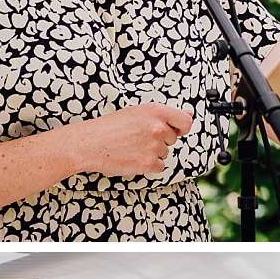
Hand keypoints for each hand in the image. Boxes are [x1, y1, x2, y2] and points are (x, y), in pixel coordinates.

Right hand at [72, 104, 192, 178]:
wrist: (90, 143)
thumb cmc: (109, 127)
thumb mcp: (137, 112)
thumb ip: (162, 116)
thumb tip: (189, 115)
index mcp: (156, 111)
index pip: (185, 121)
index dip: (182, 128)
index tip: (177, 131)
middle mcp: (158, 128)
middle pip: (172, 139)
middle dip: (160, 141)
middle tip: (138, 139)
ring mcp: (154, 146)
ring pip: (164, 153)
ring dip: (152, 153)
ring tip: (132, 147)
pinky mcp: (149, 163)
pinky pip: (159, 167)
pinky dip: (148, 166)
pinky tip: (133, 158)